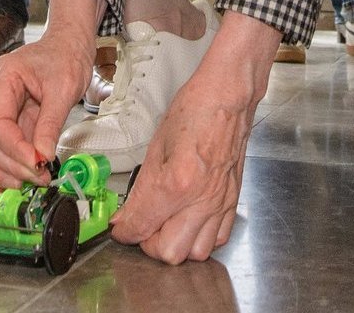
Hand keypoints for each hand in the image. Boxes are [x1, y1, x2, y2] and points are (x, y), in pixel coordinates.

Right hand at [0, 31, 91, 189]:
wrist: (68, 44)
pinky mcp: (7, 120)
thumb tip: (42, 156)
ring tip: (31, 181)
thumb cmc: (66, 56)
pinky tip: (21, 180)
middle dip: (11, 165)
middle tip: (39, 176)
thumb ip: (51, 123)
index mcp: (4, 78)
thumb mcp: (65, 88)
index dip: (14, 150)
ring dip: (3, 170)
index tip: (37, 164)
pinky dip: (7, 166)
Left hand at [110, 69, 257, 263]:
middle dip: (150, 244)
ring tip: (167, 225)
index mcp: (176, 183)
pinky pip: (219, 239)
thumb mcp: (155, 147)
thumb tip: (126, 216)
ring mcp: (219, 203)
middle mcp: (200, 200)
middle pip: (169, 253)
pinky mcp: (232, 202)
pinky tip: (191, 221)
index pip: (141, 227)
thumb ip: (140, 188)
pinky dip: (202, 238)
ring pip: (195, 253)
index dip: (124, 231)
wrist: (228, 100)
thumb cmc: (194, 112)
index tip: (121, 227)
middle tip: (143, 226)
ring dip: (177, 244)